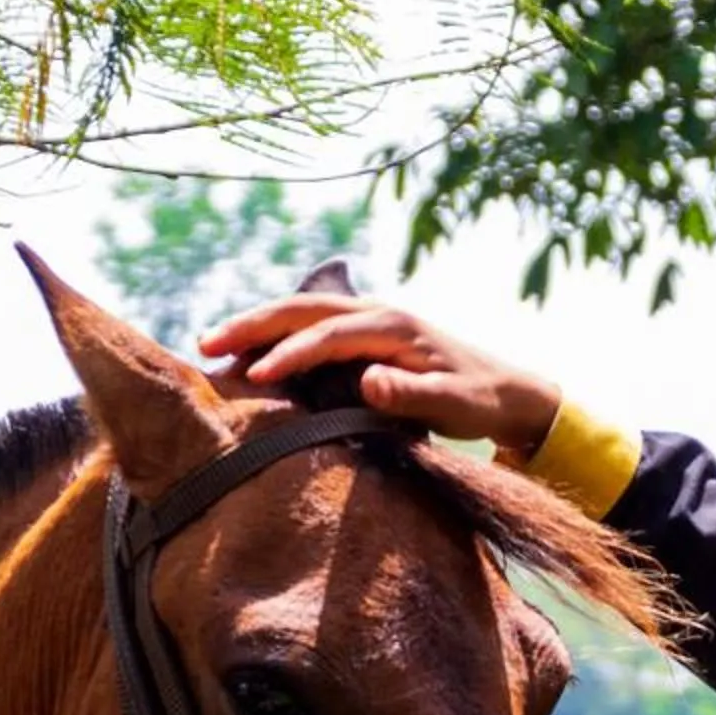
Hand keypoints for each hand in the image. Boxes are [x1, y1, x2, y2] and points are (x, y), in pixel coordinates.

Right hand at [197, 297, 563, 455]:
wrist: (508, 392)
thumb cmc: (482, 402)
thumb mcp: (456, 405)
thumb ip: (414, 395)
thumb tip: (369, 381)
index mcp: (396, 326)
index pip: (330, 335)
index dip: (290, 353)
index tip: (255, 377)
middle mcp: (379, 313)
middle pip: (304, 309)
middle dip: (254, 324)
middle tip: (207, 344)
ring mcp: (370, 321)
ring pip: (301, 313)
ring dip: (257, 325)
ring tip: (212, 345)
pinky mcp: (365, 336)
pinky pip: (310, 328)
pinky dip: (275, 336)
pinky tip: (248, 354)